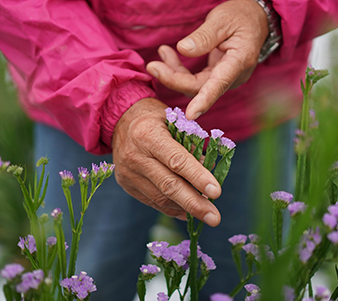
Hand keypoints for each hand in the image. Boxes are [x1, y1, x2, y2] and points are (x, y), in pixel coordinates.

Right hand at [111, 97, 221, 225]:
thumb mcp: (175, 121)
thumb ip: (192, 144)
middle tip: (215, 218)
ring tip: (207, 214)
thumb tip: (210, 171)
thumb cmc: (154, 119)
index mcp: (148, 135)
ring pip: (161, 198)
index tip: (217, 192)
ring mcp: (128, 173)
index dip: (198, 177)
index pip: (176, 160)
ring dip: (186, 208)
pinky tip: (189, 213)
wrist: (120, 121)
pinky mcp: (126, 185)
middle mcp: (135, 156)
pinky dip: (173, 208)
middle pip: (168, 185)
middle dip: (194, 203)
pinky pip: (153, 202)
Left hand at [146, 0, 268, 119]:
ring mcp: (226, 78)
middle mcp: (234, 75)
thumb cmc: (241, 16)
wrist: (255, 19)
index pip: (220, 84)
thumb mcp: (222, 19)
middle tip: (152, 66)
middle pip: (200, 87)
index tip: (190, 114)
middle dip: (174, 79)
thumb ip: (204, 36)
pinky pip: (195, 80)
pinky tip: (168, 54)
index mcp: (240, 61)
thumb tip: (183, 49)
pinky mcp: (217, 76)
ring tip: (161, 52)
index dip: (204, 100)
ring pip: (195, 85)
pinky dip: (179, 70)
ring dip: (174, 73)